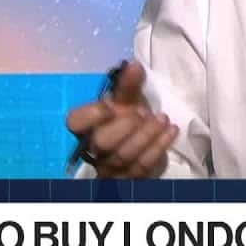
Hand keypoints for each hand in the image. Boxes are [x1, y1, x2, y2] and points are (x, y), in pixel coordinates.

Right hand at [64, 61, 179, 177]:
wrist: (142, 142)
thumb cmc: (128, 119)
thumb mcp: (127, 102)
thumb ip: (128, 85)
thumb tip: (134, 66)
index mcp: (87, 127)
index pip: (74, 123)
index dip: (91, 114)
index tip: (111, 105)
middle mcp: (94, 150)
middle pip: (101, 142)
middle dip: (125, 126)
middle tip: (142, 113)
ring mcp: (111, 168)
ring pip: (124, 156)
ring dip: (146, 135)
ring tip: (162, 119)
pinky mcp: (130, 179)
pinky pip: (143, 166)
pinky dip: (158, 146)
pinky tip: (170, 131)